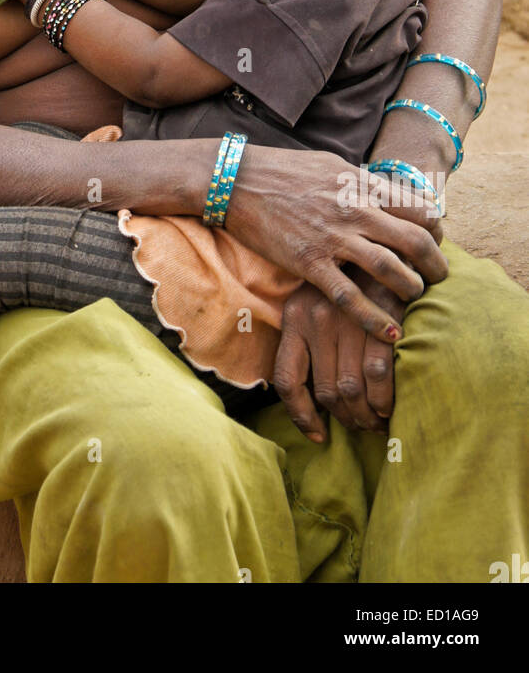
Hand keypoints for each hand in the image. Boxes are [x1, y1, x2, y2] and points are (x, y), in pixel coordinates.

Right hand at [222, 145, 447, 342]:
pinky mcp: (310, 262)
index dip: (436, 230)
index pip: (420, 209)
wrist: (235, 180)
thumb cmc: (282, 170)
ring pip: (390, 269)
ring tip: (415, 297)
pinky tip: (390, 333)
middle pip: (415, 240)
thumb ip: (361, 183)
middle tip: (440, 278)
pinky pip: (350, 297)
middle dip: (436, 264)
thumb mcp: (330, 165)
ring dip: (411, 288)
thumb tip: (387, 194)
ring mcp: (333, 238)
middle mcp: (354, 210)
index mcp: (361, 185)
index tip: (435, 244)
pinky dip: (375, 318)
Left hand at [273, 275, 404, 441]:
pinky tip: (390, 409)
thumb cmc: (352, 279)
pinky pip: (377, 375)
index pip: (287, 380)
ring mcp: (346, 319)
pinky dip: (384, 399)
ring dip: (366, 415)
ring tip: (378, 422)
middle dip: (346, 418)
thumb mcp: (319, 301)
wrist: (384, 243)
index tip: (318, 435)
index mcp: (295, 316)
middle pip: (325, 391)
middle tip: (363, 427)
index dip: (301, 415)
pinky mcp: (378, 319)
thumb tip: (320, 394)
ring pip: (350, 388)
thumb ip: (312, 340)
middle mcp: (314, 318)